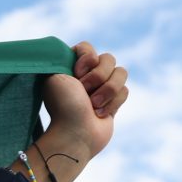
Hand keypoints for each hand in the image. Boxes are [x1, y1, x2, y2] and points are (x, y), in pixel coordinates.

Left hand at [38, 41, 127, 162]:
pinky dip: (113, 103)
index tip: (77, 74)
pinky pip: (125, 90)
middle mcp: (86, 77)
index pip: (87, 47)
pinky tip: (99, 115)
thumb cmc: (63, 106)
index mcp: (69, 68)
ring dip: (108, 90)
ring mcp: (101, 89)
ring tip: (93, 105)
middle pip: (109, 58)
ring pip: (121, 72)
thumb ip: (64, 57)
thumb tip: (76, 50)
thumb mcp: (56, 75)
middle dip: (98, 76)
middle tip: (84, 92)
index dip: (86, 59)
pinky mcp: (114, 102)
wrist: (75, 134)